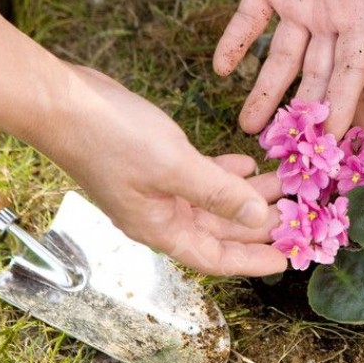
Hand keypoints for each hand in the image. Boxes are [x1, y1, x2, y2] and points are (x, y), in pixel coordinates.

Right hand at [40, 64, 287, 276]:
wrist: (62, 103)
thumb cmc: (111, 138)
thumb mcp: (174, 166)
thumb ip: (219, 192)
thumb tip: (259, 218)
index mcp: (160, 228)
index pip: (216, 257)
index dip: (254, 260)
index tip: (291, 258)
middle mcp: (160, 215)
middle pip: (220, 231)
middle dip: (260, 224)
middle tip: (301, 213)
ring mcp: (157, 189)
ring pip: (214, 201)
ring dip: (249, 194)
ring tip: (287, 183)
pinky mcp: (155, 163)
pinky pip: (200, 177)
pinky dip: (225, 172)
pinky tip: (248, 164)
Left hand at [214, 0, 363, 136]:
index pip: (353, 71)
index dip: (344, 106)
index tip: (334, 144)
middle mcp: (331, 17)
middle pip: (315, 75)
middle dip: (303, 113)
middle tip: (288, 153)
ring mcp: (297, 2)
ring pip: (277, 60)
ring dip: (263, 92)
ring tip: (247, 126)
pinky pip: (246, 22)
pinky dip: (233, 45)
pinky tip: (221, 70)